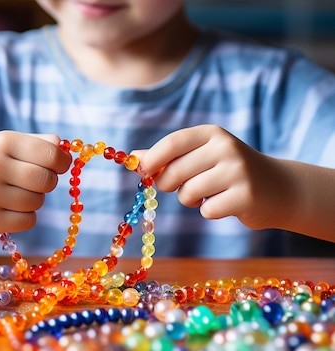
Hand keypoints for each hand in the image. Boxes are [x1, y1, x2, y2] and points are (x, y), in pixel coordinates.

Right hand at [0, 131, 71, 232]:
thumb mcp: (11, 144)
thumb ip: (42, 142)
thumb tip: (66, 151)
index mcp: (3, 142)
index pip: (51, 154)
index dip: (61, 162)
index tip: (58, 166)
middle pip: (46, 181)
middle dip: (47, 182)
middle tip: (36, 181)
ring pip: (37, 202)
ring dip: (34, 200)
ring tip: (16, 193)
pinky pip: (28, 221)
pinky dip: (26, 216)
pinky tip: (10, 208)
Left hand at [132, 125, 292, 229]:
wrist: (279, 188)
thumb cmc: (227, 171)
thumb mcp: (201, 156)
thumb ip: (167, 156)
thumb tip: (132, 157)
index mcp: (212, 134)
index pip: (173, 143)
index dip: (153, 159)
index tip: (142, 172)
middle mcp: (226, 148)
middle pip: (175, 172)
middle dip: (169, 185)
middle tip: (182, 187)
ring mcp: (238, 172)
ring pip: (188, 193)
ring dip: (191, 200)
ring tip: (210, 193)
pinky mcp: (245, 197)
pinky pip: (206, 211)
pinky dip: (210, 212)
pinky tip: (226, 204)